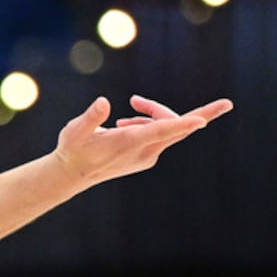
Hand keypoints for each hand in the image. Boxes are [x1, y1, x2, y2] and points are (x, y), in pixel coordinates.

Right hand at [53, 94, 232, 185]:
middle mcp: (144, 151)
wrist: (73, 175)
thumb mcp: (74, 131)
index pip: (163, 130)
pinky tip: (125, 125)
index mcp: (130, 142)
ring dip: (153, 113)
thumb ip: (91, 117)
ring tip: (129, 109)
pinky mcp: (148, 158)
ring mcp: (149, 156)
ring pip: (169, 128)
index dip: (184, 123)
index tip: (204, 120)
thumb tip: (104, 101)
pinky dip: (149, 123)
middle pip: (177, 127)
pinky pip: (161, 135)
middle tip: (170, 102)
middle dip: (184, 112)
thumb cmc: (72, 149)